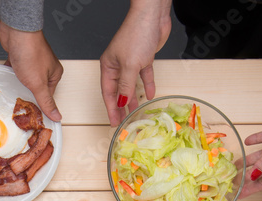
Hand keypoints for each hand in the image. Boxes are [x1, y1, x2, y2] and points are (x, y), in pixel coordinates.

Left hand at [0, 22, 63, 121]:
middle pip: (36, 87)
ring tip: (10, 93)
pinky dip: (10, 74)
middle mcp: (45, 67)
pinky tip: (5, 79)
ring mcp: (32, 61)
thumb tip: (57, 116)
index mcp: (54, 74)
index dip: (39, 104)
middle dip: (27, 94)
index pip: (48, 95)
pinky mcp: (20, 56)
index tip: (31, 114)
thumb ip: (46, 101)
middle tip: (19, 105)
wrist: (17, 32)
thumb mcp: (39, 84)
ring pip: (25, 79)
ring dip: (17, 84)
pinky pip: (15, 70)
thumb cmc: (31, 53)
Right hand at [100, 0, 171, 125]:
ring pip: (131, 85)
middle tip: (123, 122)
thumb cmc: (136, 34)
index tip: (113, 122)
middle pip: (119, 90)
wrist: (152, 16)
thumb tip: (122, 102)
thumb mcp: (130, 65)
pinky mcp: (144, 58)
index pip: (108, 93)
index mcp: (108, 66)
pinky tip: (150, 94)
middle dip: (121, 107)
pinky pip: (144, 76)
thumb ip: (126, 86)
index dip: (111, 109)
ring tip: (135, 112)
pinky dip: (147, 85)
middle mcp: (118, 64)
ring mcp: (131, 61)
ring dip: (133, 98)